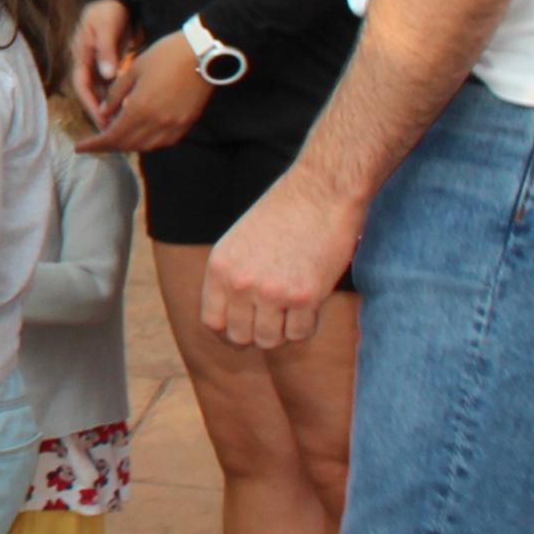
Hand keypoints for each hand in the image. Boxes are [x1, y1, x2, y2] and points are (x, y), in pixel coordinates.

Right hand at [68, 0, 135, 124]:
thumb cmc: (108, 11)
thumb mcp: (106, 28)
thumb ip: (106, 51)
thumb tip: (107, 75)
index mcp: (80, 55)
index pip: (82, 85)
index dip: (90, 104)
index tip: (102, 121)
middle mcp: (86, 62)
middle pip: (90, 92)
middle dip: (100, 112)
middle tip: (114, 131)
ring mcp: (97, 63)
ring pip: (100, 90)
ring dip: (109, 106)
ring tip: (122, 123)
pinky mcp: (108, 62)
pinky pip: (110, 84)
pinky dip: (117, 96)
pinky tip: (129, 106)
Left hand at [84, 26, 212, 154]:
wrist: (203, 54)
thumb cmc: (165, 56)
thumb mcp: (133, 70)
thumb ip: (115, 95)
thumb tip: (103, 113)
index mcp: (140, 108)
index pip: (111, 136)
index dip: (94, 144)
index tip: (79, 147)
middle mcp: (157, 123)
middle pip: (127, 145)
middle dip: (108, 146)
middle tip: (95, 143)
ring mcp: (174, 126)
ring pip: (145, 147)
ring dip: (128, 145)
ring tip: (115, 138)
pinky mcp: (186, 124)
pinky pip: (163, 142)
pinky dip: (147, 143)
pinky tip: (140, 135)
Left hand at [202, 175, 359, 345]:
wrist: (321, 192)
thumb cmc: (284, 214)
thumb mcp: (239, 242)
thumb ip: (232, 278)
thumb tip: (233, 318)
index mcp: (219, 268)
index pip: (212, 322)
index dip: (227, 334)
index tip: (242, 333)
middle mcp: (240, 283)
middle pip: (240, 338)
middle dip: (256, 335)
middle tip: (274, 322)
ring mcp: (271, 292)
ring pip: (271, 341)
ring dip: (283, 332)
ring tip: (293, 309)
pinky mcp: (304, 297)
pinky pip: (301, 333)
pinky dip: (307, 325)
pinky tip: (312, 305)